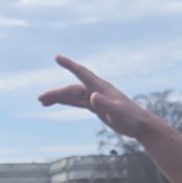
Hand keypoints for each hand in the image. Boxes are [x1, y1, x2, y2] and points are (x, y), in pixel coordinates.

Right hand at [38, 56, 155, 140]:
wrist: (140, 125)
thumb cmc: (130, 119)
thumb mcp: (117, 114)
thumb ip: (104, 105)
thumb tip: (92, 97)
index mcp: (100, 88)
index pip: (82, 73)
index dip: (69, 65)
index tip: (57, 57)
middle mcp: (96, 90)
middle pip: (72, 89)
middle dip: (56, 93)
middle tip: (40, 99)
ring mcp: (96, 98)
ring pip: (72, 95)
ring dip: (58, 97)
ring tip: (41, 102)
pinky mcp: (96, 106)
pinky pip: (77, 102)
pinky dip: (66, 102)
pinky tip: (57, 103)